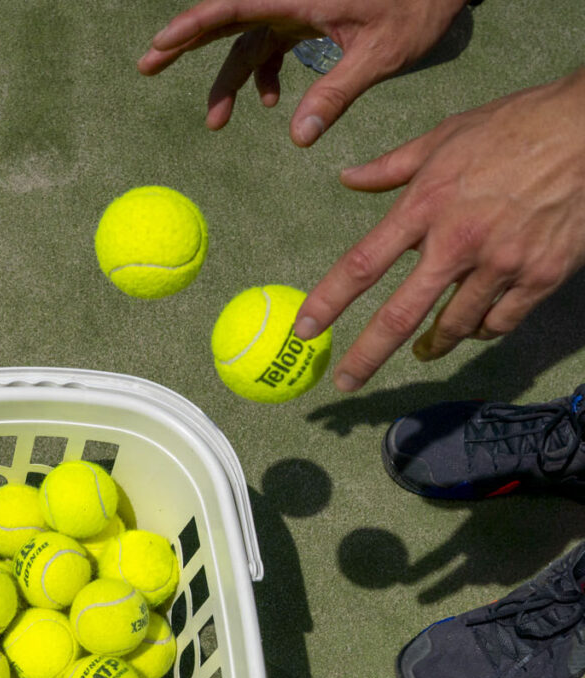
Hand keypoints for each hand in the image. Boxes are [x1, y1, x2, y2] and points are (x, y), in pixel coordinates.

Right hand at [138, 0, 469, 145]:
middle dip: (184, 43)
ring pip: (245, 41)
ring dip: (229, 81)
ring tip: (216, 123)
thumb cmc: (417, 5)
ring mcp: (294, 7)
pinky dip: (263, 74)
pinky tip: (274, 104)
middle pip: (224, 18)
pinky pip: (269, 46)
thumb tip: (298, 139)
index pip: (233, 8)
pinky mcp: (304, 17)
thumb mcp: (380, 53)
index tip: (160, 45)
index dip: (191, 25)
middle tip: (147, 66)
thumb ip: (335, 94)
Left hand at [294, 69, 584, 390]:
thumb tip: (348, 179)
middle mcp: (457, 242)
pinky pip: (501, 322)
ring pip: (454, 326)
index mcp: (424, 206)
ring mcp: (501, 263)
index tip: (306, 329)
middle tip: (347, 382)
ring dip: (433, 344)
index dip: (328, 302)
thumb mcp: (444, 137)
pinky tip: (476, 328)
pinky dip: (483, 330)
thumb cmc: (515, 125)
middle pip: (400, 315)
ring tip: (422, 351)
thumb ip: (392, 167)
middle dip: (367, 355)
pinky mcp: (541, 275)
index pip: (361, 264)